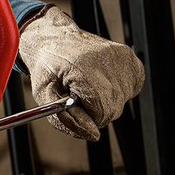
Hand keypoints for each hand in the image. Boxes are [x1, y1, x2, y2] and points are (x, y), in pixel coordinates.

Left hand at [18, 6, 143, 140]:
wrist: (54, 38)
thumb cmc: (48, 67)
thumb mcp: (45, 97)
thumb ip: (67, 120)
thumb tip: (94, 135)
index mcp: (84, 69)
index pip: (102, 112)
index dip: (86, 115)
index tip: (73, 102)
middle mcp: (107, 60)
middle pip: (113, 109)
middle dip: (94, 109)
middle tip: (77, 91)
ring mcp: (122, 58)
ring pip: (122, 102)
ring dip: (104, 99)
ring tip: (86, 83)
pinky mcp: (130, 58)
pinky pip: (130, 89)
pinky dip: (116, 90)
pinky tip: (100, 79)